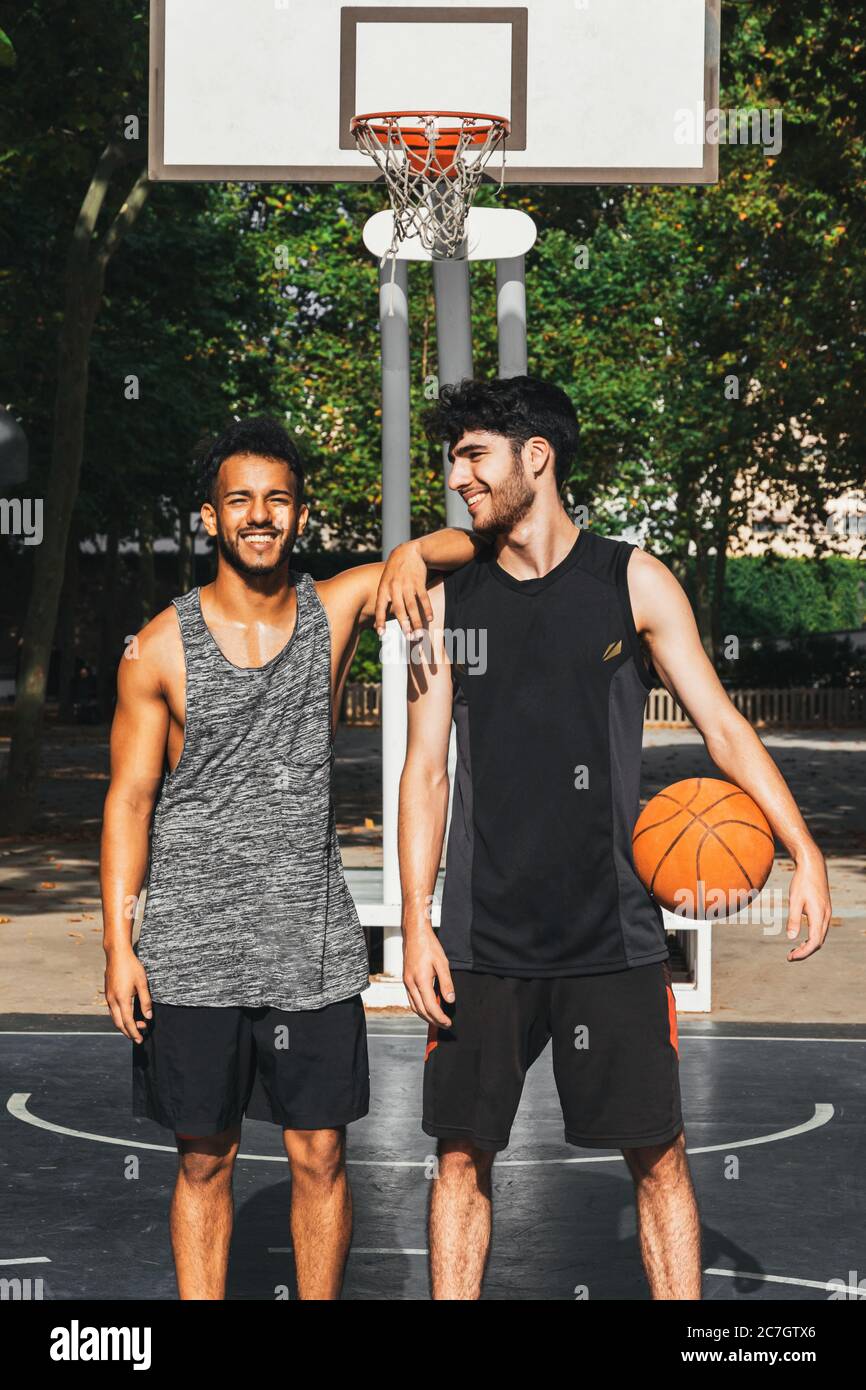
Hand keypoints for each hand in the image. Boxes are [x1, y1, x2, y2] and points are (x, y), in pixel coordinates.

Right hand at [105, 949, 152, 1041]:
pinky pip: (112, 1011)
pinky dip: (119, 1017)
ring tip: (136, 1026)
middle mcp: (112, 1000)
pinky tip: (127, 1015)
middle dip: (128, 1032)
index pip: (128, 1022)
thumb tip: (148, 1017)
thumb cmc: (131, 966)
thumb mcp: (142, 983)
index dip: (134, 1032)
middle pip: (119, 1023)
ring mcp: (108, 997)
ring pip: (114, 1018)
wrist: (117, 954)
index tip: (140, 1039)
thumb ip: (146, 1001)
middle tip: (138, 1037)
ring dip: (124, 1025)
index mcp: (122, 999)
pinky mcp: (108, 993)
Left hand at [374, 540, 434, 638]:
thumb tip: (375, 625)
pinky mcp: (419, 582)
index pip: (380, 607)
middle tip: (408, 638)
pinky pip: (424, 597)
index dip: (380, 621)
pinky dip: (427, 608)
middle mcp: (394, 587)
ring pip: (412, 606)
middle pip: (399, 609)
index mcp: (383, 589)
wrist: (407, 552)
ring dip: (416, 621)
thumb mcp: (384, 584)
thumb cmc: (394, 573)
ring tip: (419, 633)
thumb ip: (382, 602)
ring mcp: (407, 584)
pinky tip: (430, 618)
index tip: (380, 634)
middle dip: (404, 625)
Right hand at [403, 927, 454, 1026]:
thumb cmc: (428, 945)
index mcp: (420, 980)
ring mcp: (406, 982)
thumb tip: (450, 999)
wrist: (414, 933)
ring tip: (437, 1019)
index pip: (430, 1006)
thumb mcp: (442, 963)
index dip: (440, 1017)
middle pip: (421, 1010)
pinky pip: (412, 999)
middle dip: (433, 1020)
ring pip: (414, 1006)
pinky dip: (420, 1007)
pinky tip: (428, 1006)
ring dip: (425, 1015)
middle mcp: (410, 983)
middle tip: (445, 1024)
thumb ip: (446, 983)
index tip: (448, 1022)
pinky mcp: (406, 979)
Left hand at [785, 844, 831, 960]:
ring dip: (808, 945)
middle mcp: (826, 916)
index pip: (814, 942)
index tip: (790, 957)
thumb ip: (793, 919)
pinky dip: (811, 936)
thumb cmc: (802, 882)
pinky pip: (820, 929)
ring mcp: (827, 913)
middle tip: (790, 956)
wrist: (813, 866)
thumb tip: (791, 938)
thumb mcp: (794, 900)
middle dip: (805, 951)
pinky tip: (801, 937)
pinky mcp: (824, 909)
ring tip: (794, 950)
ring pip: (820, 936)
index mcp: (819, 915)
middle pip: (818, 942)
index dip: (803, 952)